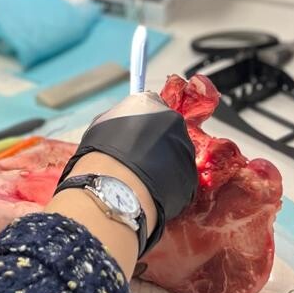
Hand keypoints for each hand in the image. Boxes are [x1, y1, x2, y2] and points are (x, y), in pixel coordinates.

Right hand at [58, 91, 196, 253]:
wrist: (117, 184)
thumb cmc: (102, 151)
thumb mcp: (104, 123)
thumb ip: (122, 119)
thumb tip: (128, 125)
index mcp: (150, 103)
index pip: (152, 106)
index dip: (144, 122)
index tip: (137, 135)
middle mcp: (173, 121)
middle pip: (168, 129)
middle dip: (157, 142)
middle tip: (140, 157)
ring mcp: (186, 148)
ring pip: (175, 153)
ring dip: (164, 162)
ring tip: (143, 177)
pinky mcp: (192, 174)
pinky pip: (180, 175)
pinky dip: (169, 181)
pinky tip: (152, 189)